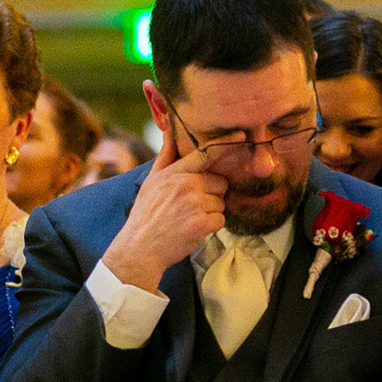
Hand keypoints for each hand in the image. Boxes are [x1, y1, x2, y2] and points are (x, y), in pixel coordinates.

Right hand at [97, 135, 227, 291]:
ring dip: (211, 212)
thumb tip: (169, 132)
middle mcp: (186, 184)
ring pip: (221, 203)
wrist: (139, 248)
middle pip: (220, 183)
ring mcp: (195, 204)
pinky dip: (210, 227)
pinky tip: (193, 230)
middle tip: (191, 206)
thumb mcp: (151, 182)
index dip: (226, 144)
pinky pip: (220, 220)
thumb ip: (165, 157)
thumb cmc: (146, 215)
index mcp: (175, 173)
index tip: (241, 136)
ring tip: (189, 219)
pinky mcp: (201, 223)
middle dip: (212, 194)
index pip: (205, 154)